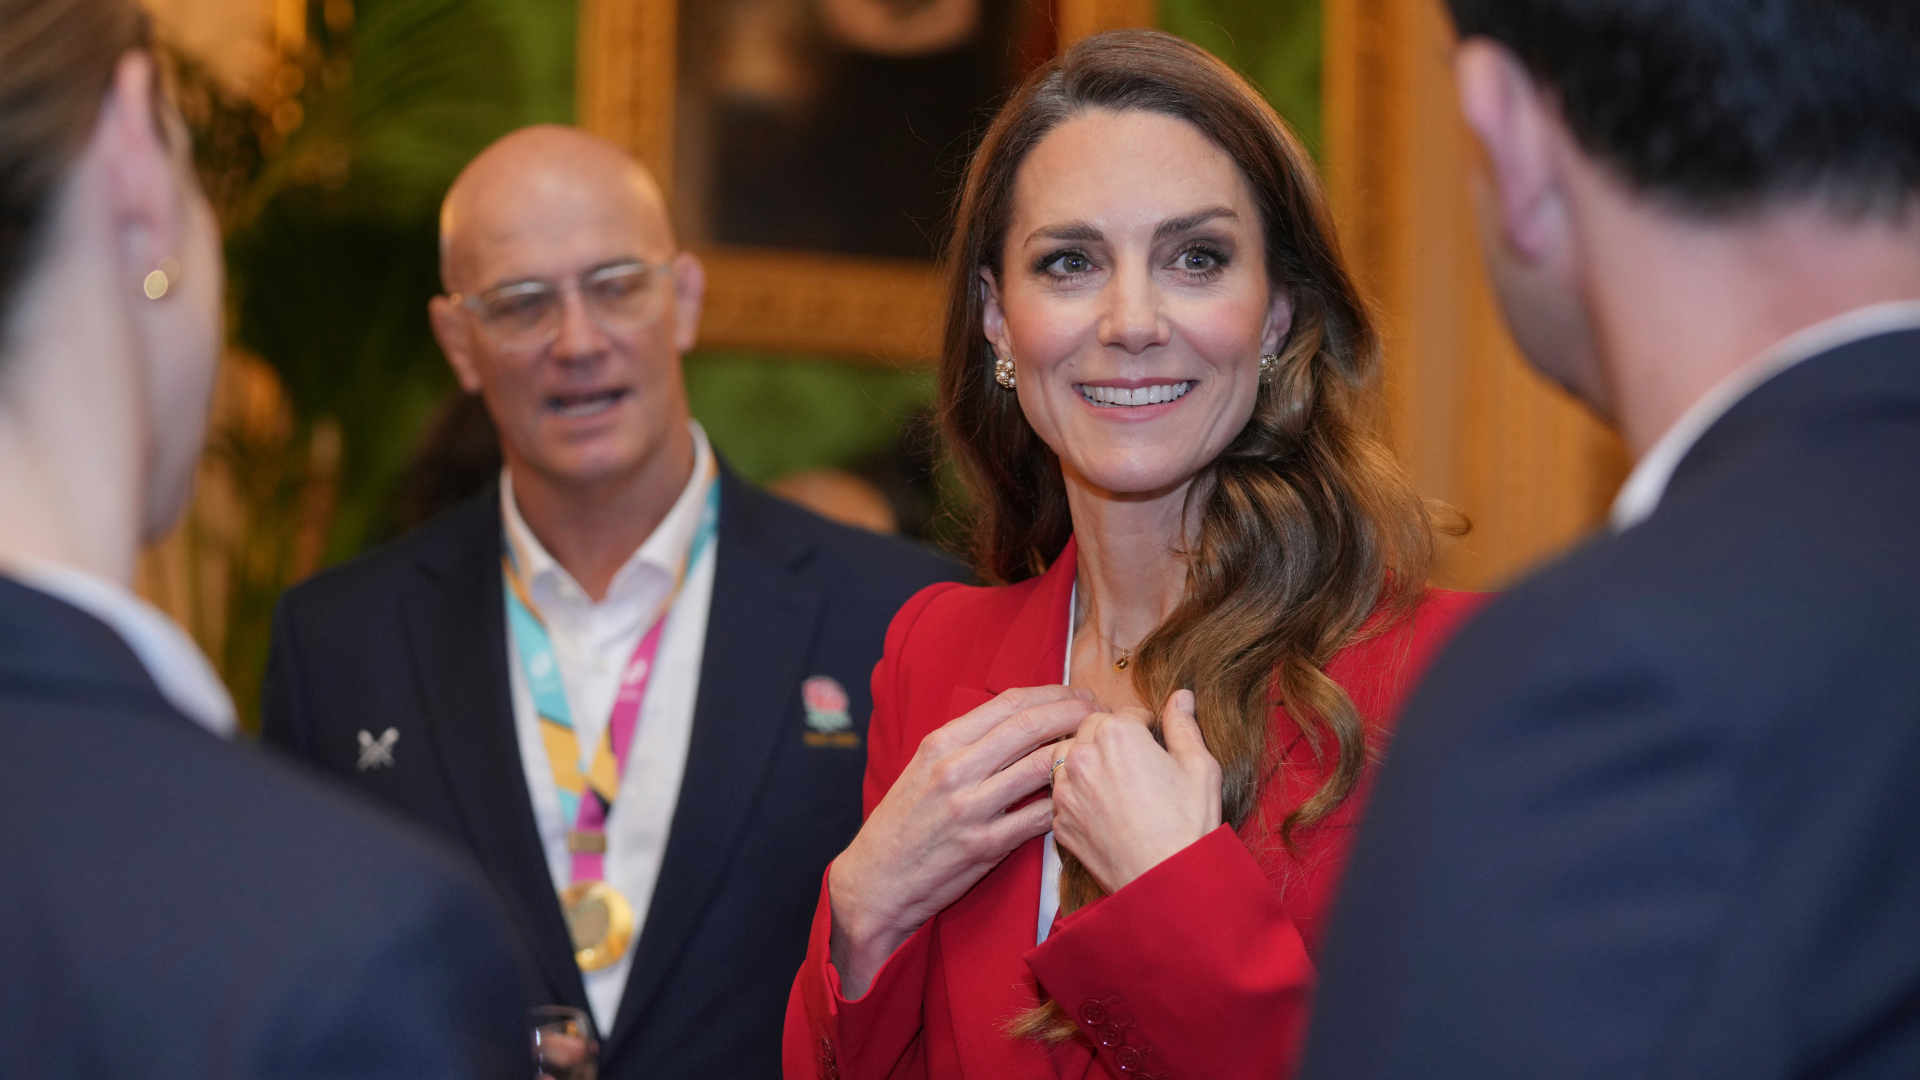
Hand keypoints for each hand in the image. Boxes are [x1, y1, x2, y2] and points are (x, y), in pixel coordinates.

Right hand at [829, 684, 1095, 997]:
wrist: (876, 881)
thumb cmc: (904, 823)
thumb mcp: (923, 769)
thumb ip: (966, 744)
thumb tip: (1019, 720)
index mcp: (940, 743)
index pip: (1009, 704)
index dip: (1053, 694)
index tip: (1078, 694)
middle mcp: (954, 769)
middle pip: (1030, 727)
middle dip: (1075, 714)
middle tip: (1101, 714)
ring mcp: (970, 808)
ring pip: (1041, 767)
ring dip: (1077, 755)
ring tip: (1098, 753)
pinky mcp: (985, 846)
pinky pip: (1039, 817)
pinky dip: (1064, 804)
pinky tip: (1079, 799)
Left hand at [1053, 689, 1222, 893]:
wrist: (1168, 882)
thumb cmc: (1189, 824)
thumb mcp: (1199, 766)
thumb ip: (1183, 725)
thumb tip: (1181, 696)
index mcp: (1116, 734)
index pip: (1127, 713)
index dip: (1145, 726)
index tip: (1155, 743)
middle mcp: (1082, 755)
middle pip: (1091, 728)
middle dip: (1112, 738)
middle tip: (1136, 762)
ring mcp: (1065, 790)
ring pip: (1068, 757)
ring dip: (1087, 760)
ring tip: (1115, 780)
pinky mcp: (1059, 821)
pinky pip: (1064, 795)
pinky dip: (1079, 795)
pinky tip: (1104, 809)